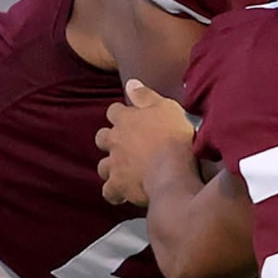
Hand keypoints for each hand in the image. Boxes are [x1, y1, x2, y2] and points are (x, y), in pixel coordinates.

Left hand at [97, 79, 196, 206]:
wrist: (173, 171)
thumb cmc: (175, 137)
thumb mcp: (167, 107)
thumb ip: (145, 96)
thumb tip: (130, 83)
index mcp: (125, 119)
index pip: (114, 111)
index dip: (122, 115)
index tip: (133, 120)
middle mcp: (114, 140)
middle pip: (102, 138)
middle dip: (111, 141)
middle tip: (128, 146)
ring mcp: (114, 164)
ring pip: (103, 166)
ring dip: (112, 167)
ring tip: (126, 172)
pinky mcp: (118, 186)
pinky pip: (109, 192)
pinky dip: (115, 193)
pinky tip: (123, 195)